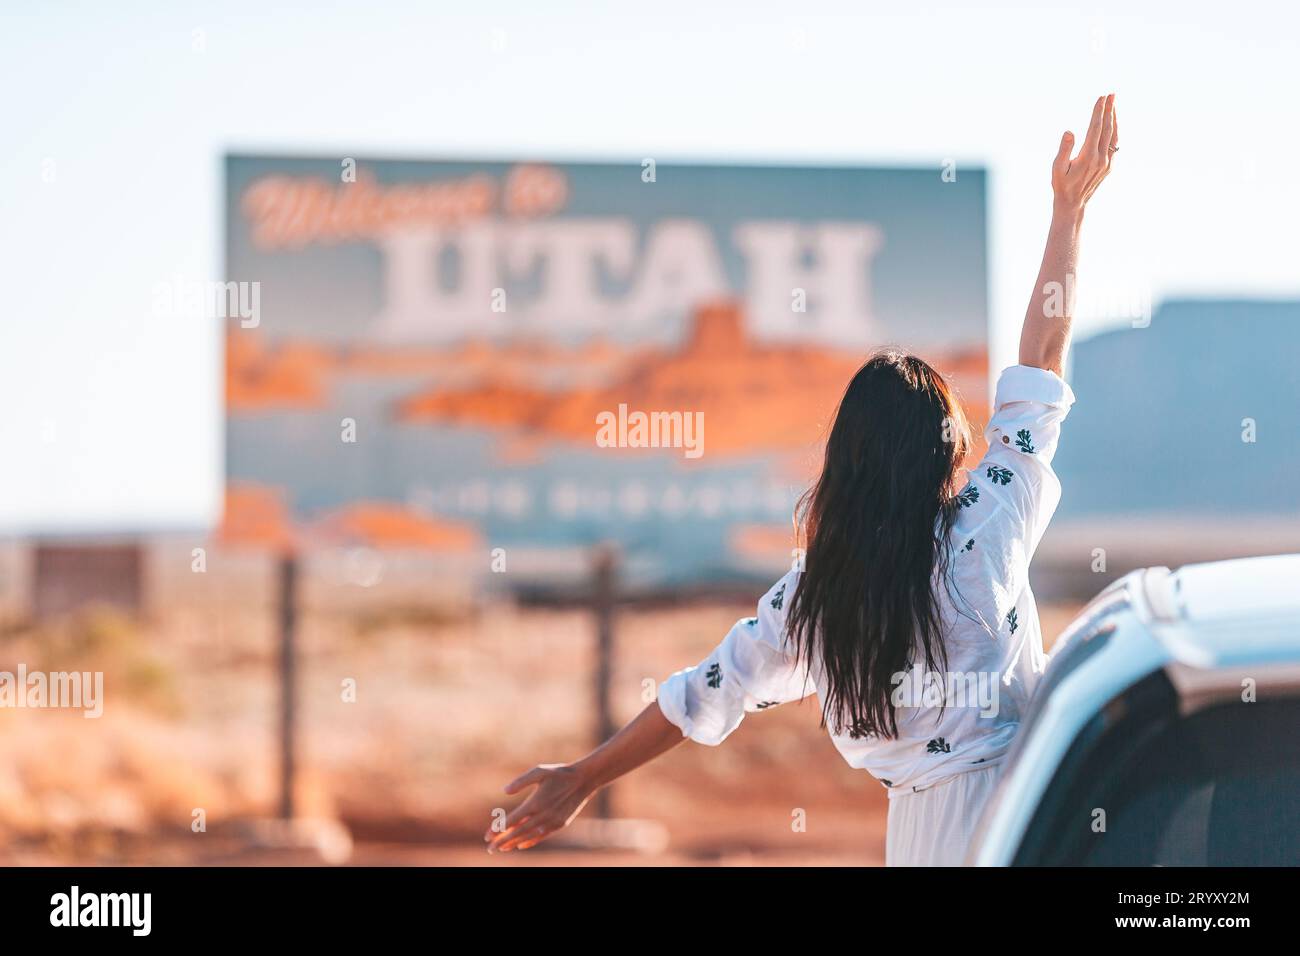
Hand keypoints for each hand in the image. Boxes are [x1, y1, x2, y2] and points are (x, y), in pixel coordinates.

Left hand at [484, 763, 596, 852]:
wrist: (584, 779)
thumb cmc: (559, 773)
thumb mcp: (539, 771)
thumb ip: (521, 781)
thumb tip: (505, 791)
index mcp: (535, 803)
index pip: (512, 821)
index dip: (498, 829)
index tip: (487, 836)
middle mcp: (543, 815)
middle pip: (518, 832)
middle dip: (503, 841)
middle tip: (490, 849)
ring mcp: (552, 821)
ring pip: (529, 836)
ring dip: (514, 843)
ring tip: (502, 849)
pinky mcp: (560, 824)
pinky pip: (542, 836)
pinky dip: (531, 841)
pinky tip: (522, 845)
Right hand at [1051, 94, 1117, 213]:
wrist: (1073, 204)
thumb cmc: (1061, 185)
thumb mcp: (1057, 168)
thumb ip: (1064, 149)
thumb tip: (1070, 131)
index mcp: (1088, 157)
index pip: (1095, 128)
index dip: (1099, 112)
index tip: (1102, 98)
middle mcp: (1101, 159)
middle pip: (1107, 129)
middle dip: (1109, 110)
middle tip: (1111, 94)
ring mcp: (1107, 162)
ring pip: (1113, 135)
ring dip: (1114, 118)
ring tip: (1113, 104)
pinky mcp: (1109, 166)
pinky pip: (1114, 144)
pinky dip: (1114, 131)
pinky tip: (1112, 124)